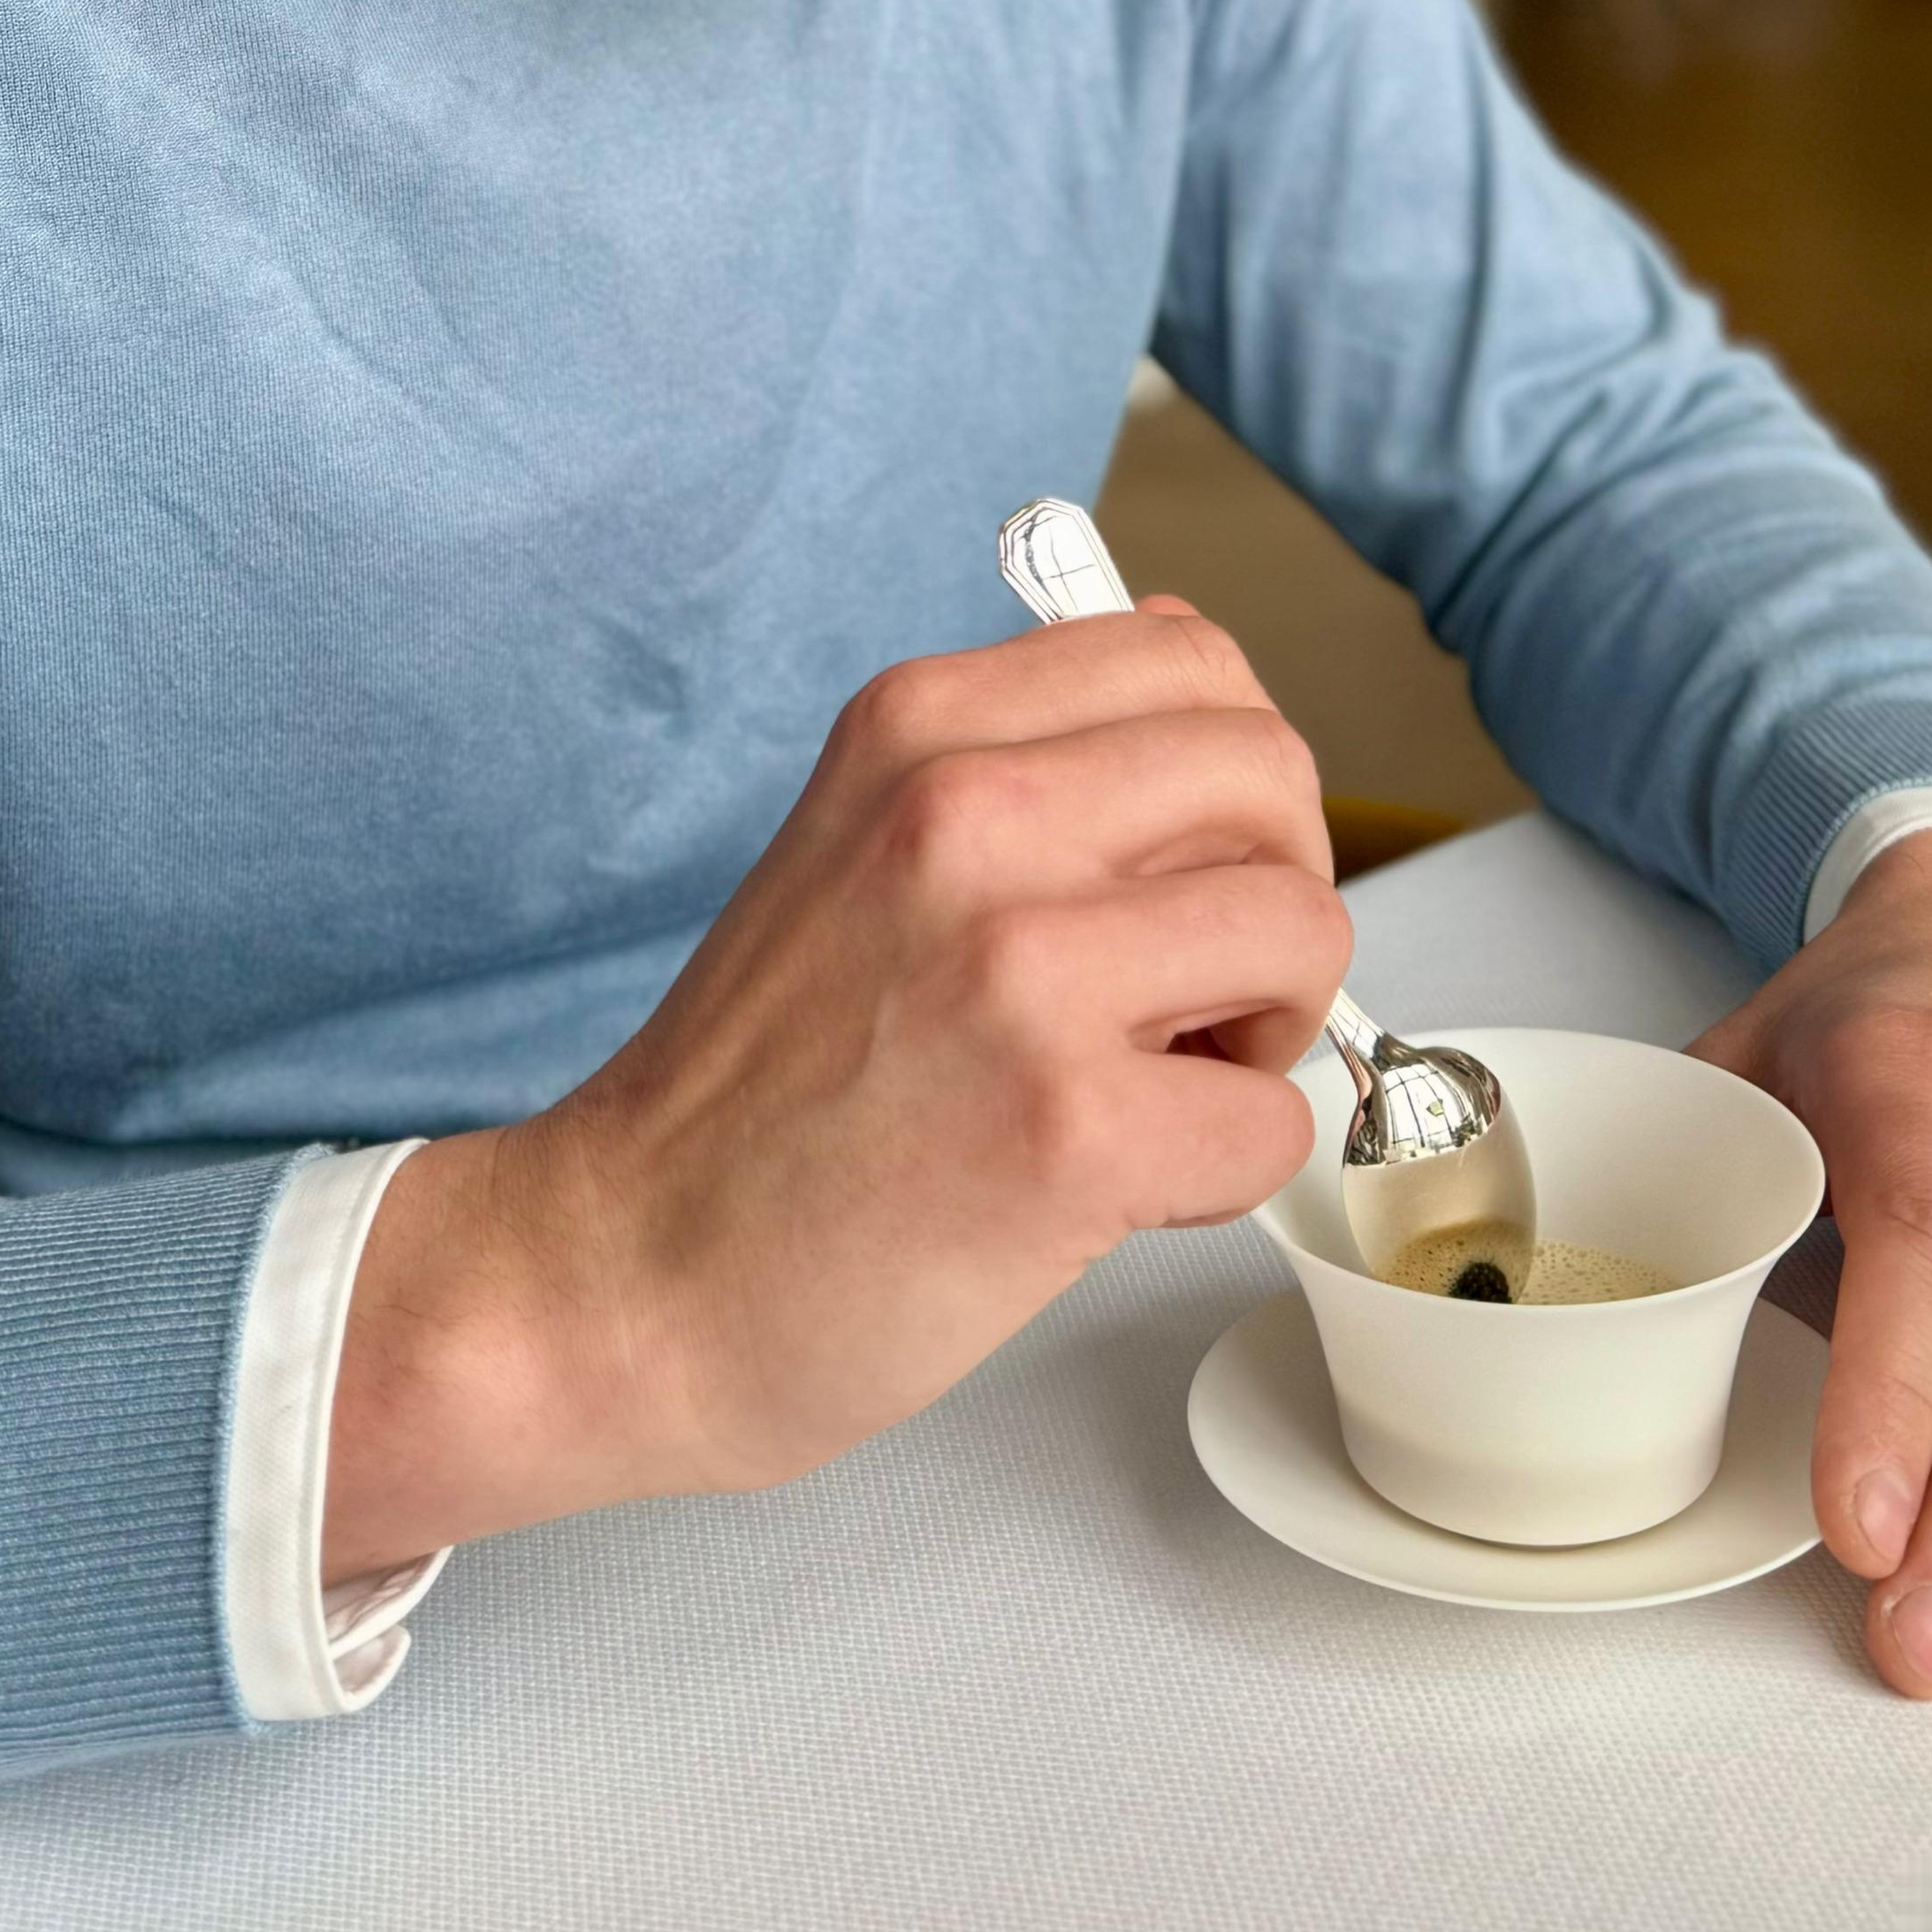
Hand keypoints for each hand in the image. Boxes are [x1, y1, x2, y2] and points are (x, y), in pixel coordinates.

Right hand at [326, 603, 1350, 1574]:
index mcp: (921, 724)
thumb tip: (1203, 689)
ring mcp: (1020, 967)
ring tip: (1157, 1080)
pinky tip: (1118, 1183)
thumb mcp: (863, 838)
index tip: (1176, 868)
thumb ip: (1024, 762)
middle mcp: (970, 812)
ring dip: (1267, 1023)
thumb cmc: (760, 1083)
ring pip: (1305, 928)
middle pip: (1270, 776)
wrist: (626, 1272)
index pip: (1192, 660)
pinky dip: (1226, 1167)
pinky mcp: (1067, 1130)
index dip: (1225, 779)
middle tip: (1190, 989)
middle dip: (1271, 888)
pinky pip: (1274, 1116)